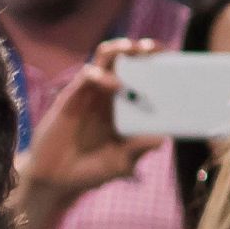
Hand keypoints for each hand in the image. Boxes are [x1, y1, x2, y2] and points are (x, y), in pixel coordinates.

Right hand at [12, 38, 165, 228]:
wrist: (56, 180)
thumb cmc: (91, 170)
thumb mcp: (121, 162)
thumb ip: (139, 149)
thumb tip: (163, 138)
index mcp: (126, 107)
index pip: (144, 77)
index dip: (157, 64)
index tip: (173, 59)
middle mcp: (109, 95)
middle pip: (127, 60)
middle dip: (143, 50)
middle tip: (155, 49)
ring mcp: (90, 94)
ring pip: (106, 59)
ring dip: (121, 49)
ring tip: (136, 50)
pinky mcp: (71, 97)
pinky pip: (87, 76)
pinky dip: (101, 75)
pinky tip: (115, 86)